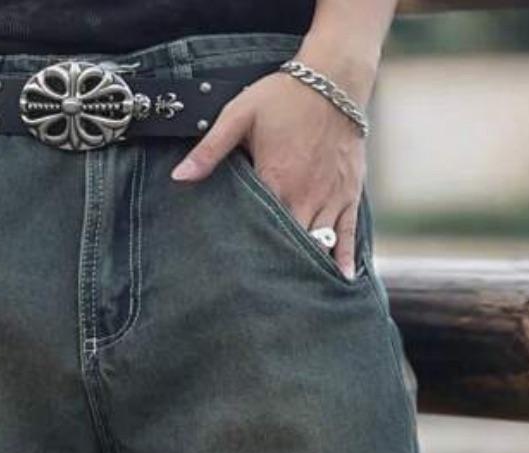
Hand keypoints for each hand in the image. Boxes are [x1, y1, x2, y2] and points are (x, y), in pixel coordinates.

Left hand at [169, 59, 372, 279]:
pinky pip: (348, 233)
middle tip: (261, 299)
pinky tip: (341, 280)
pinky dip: (344, 258)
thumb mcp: (239, 116)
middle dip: (276, 269)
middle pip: (289, 245)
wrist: (334, 78)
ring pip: (318, 244)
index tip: (234, 278)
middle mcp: (305, 198)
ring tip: (293, 297)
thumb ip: (209, 150)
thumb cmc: (284, 96)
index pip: (258, 231)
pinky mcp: (349, 194)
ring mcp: (330, 198)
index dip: (247, 256)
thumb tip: (179, 177)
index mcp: (275, 184)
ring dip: (306, 268)